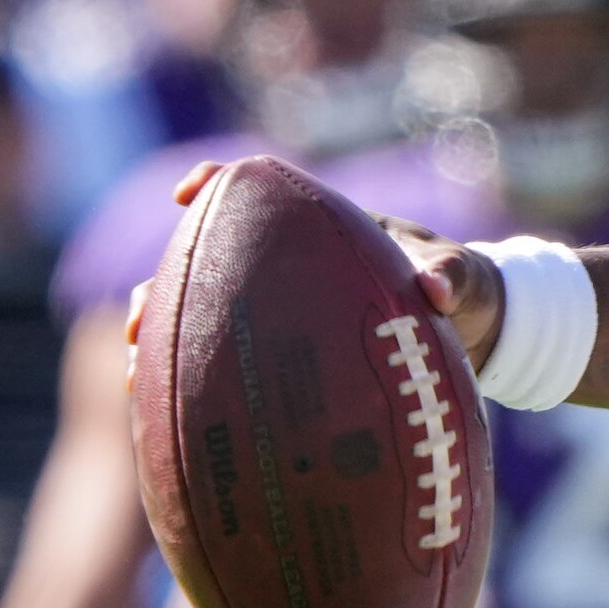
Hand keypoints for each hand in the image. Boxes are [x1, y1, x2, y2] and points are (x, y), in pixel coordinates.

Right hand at [162, 161, 504, 368]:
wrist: (473, 331)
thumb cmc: (465, 290)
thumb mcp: (464, 280)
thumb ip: (454, 275)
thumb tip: (438, 288)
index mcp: (326, 230)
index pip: (261, 192)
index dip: (218, 185)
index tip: (186, 193)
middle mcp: (295, 268)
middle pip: (208, 265)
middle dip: (161, 286)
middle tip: (136, 324)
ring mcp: (288, 312)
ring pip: (207, 319)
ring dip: (166, 343)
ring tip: (135, 380)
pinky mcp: (293, 355)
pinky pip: (234, 366)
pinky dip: (200, 385)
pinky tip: (170, 422)